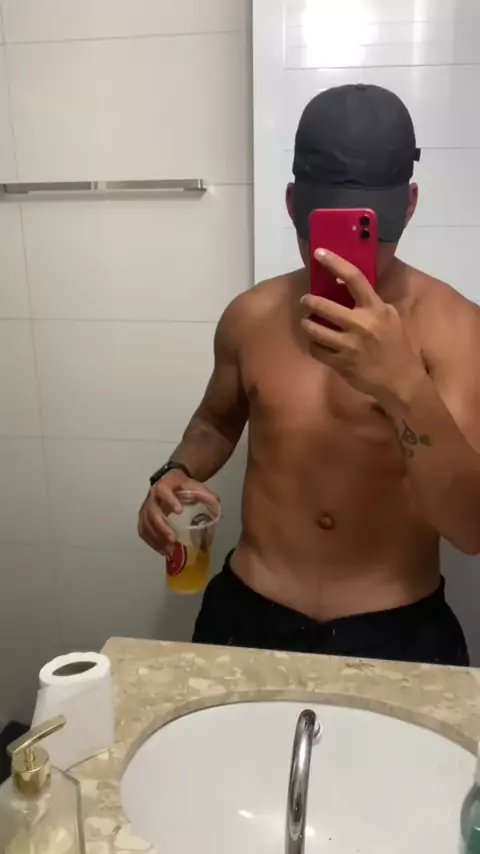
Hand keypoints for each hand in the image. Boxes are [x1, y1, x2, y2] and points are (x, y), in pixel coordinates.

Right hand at [138, 469, 219, 555]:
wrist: (170, 481)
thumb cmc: (183, 485)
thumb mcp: (195, 486)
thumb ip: (207, 496)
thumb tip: (217, 509)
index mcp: (164, 486)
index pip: (163, 491)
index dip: (170, 501)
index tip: (179, 511)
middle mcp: (152, 497)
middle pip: (152, 512)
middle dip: (161, 527)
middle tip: (173, 539)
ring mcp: (146, 508)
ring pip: (146, 524)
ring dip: (156, 538)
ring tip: (168, 550)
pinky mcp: (144, 517)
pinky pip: (143, 530)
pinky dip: (150, 542)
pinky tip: (161, 550)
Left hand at [301, 249, 424, 405]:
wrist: (400, 381)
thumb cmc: (397, 347)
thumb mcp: (391, 318)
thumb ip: (372, 304)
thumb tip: (350, 289)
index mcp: (375, 309)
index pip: (353, 278)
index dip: (334, 263)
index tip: (318, 253)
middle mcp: (361, 324)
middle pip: (324, 305)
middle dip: (309, 301)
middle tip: (306, 300)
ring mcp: (349, 345)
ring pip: (314, 329)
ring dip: (307, 323)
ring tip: (307, 322)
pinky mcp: (340, 363)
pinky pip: (316, 349)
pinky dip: (314, 345)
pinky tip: (316, 343)